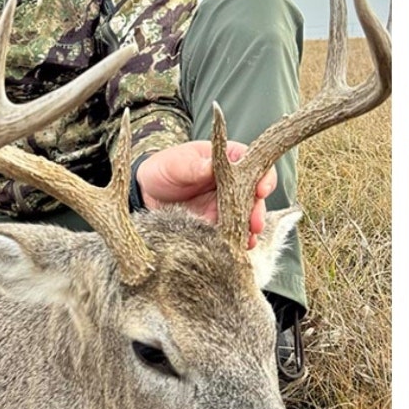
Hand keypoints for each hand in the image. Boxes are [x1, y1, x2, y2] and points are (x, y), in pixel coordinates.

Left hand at [135, 140, 277, 245]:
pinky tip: (236, 248)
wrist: (145, 195)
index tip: (261, 191)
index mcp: (226, 160)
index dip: (263, 177)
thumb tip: (211, 166)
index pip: (254, 164)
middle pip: (254, 195)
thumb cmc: (162, 170)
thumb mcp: (175, 164)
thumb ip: (194, 166)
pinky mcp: (217, 225)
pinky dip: (236, 242)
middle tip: (255, 224)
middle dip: (258, 210)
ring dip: (250, 229)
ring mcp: (226, 206)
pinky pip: (231, 234)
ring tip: (248, 240)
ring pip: (246, 217)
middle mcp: (231, 183)